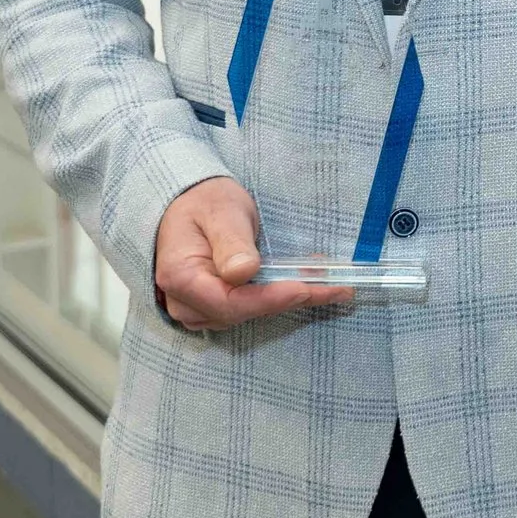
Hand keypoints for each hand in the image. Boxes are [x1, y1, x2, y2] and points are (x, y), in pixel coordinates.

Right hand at [153, 177, 349, 329]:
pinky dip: (278, 298)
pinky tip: (308, 283)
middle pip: (242, 312)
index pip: (229, 302)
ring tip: (330, 283)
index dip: (270, 299)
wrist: (189, 204)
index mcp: (180, 277)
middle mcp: (184, 301)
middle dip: (290, 298)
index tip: (305, 289)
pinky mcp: (214, 306)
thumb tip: (244, 272)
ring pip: (248, 315)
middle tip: (336, 286)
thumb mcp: (221, 211)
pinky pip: (248, 309)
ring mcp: (197, 308)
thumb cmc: (205, 202)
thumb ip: (231, 241)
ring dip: (289, 299)